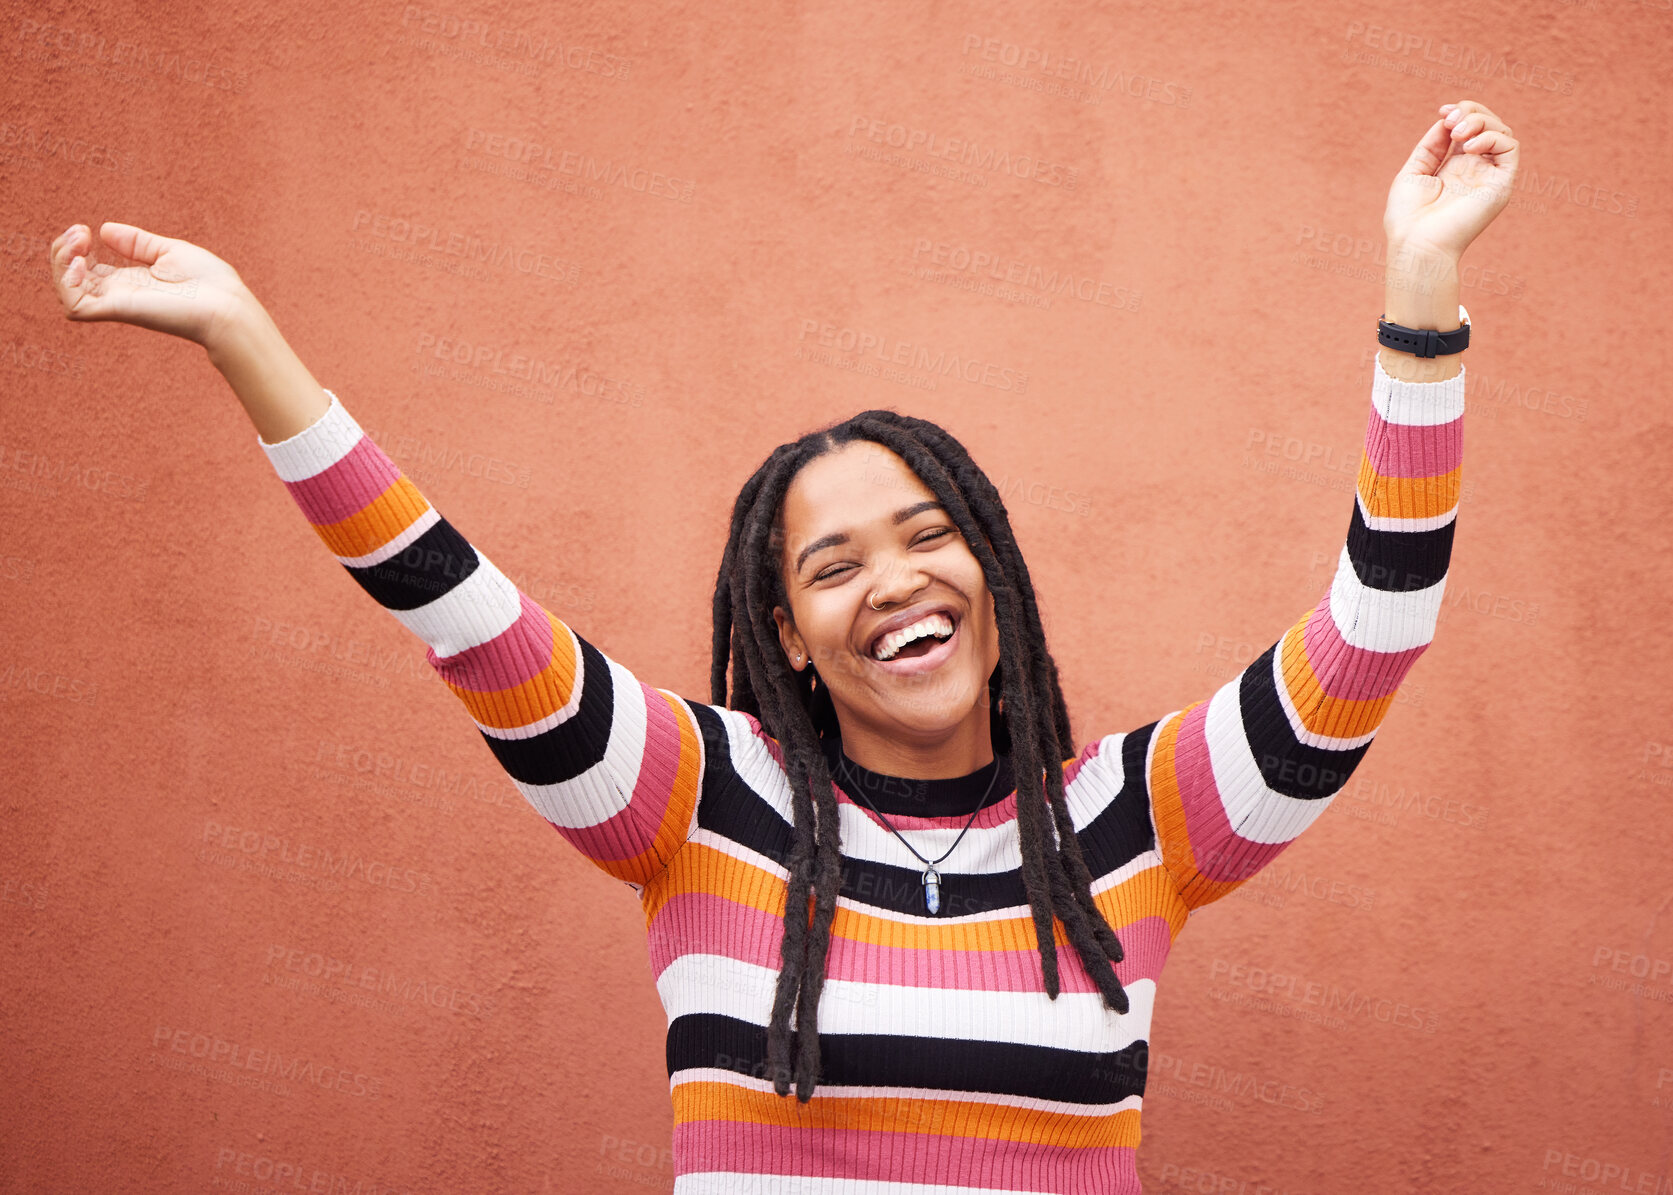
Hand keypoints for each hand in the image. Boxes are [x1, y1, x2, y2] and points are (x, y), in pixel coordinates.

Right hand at [49, 222, 253, 351]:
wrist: (228, 305)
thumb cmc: (210, 282)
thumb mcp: (170, 251)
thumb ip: (137, 242)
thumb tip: (105, 229)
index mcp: (130, 281)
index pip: (86, 269)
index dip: (75, 248)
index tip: (85, 229)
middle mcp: (119, 294)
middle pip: (70, 278)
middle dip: (63, 250)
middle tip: (80, 232)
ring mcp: (117, 304)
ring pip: (67, 291)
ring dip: (60, 261)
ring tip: (78, 241)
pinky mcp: (119, 312)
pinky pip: (76, 306)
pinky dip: (67, 282)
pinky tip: (79, 262)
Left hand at [1384, 100, 1520, 260]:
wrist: (1416, 245)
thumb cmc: (1408, 217)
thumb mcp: (1414, 171)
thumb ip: (1432, 145)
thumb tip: (1447, 121)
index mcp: (1454, 168)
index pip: (1469, 129)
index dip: (1461, 112)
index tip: (1443, 111)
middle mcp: (1475, 170)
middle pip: (1489, 125)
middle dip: (1472, 111)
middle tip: (1451, 120)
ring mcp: (1489, 177)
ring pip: (1502, 132)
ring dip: (1481, 121)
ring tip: (1458, 133)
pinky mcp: (1501, 184)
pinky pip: (1510, 148)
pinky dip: (1492, 137)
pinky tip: (1469, 147)